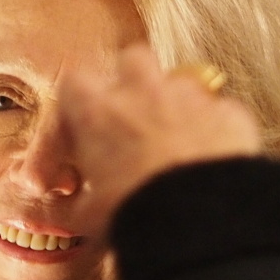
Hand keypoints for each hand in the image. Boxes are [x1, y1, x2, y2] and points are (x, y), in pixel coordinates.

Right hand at [59, 44, 262, 223]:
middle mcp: (142, 91)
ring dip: (173, 104)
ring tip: (172, 140)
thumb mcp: (86, 217)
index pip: (73, 83)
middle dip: (129, 83)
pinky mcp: (229, 113)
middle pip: (131, 59)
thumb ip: (64, 206)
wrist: (201, 220)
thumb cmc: (134, 214)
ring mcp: (190, 97)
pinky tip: (209, 158)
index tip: (73, 146)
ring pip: (179, 81)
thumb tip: (50, 207)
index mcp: (98, 111)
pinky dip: (212, 130)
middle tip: (128, 121)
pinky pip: (218, 111)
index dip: (73, 110)